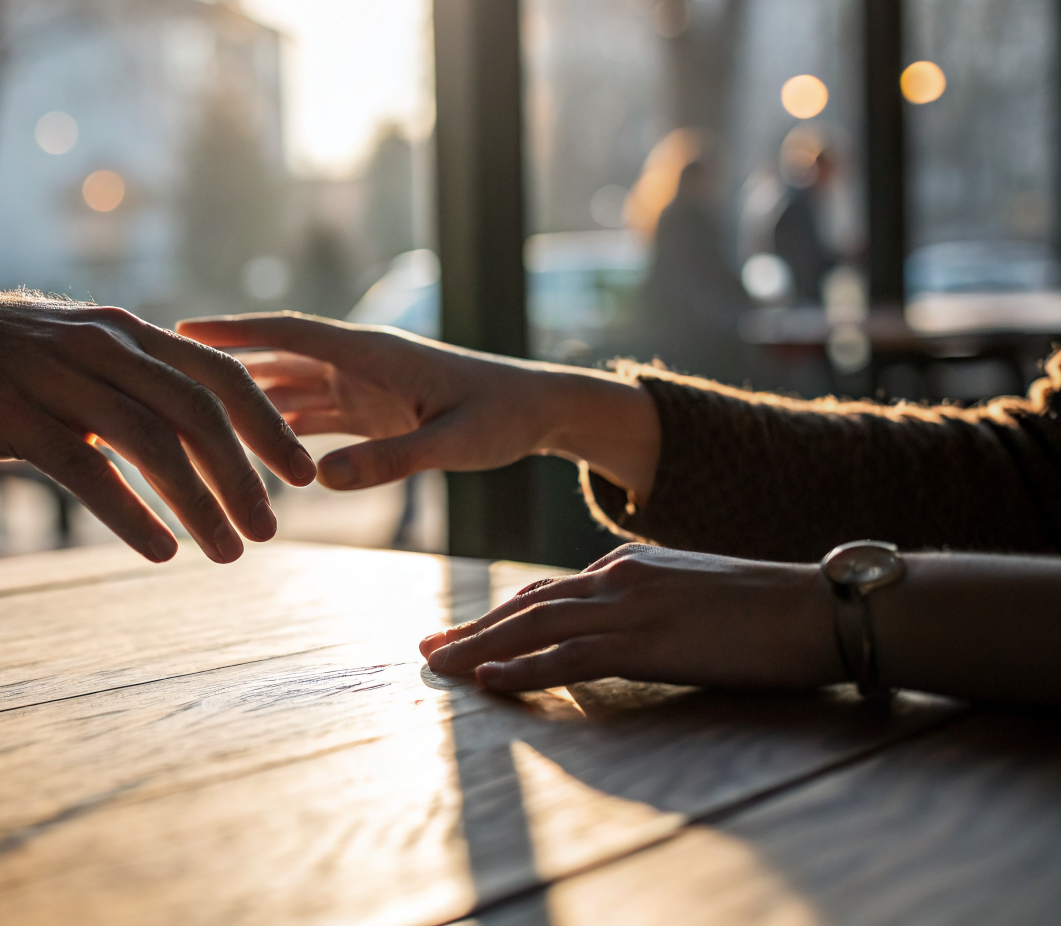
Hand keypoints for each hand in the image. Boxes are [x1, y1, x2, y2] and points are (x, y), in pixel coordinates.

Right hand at [0, 288, 316, 563]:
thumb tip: (198, 427)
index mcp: (129, 334)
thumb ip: (137, 382)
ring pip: (149, 443)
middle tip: (271, 529)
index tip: (304, 474)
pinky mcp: (14, 415)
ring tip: (227, 551)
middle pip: (197, 412)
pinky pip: (85, 470)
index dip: (269, 426)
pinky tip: (160, 549)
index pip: (220, 375)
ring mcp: (58, 379)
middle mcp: (104, 348)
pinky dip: (130, 513)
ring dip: (198, 503)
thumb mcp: (81, 353)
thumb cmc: (6, 357)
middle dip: (244, 475)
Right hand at [176, 312, 658, 497]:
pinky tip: (238, 449)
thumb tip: (320, 482)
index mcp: (371, 353)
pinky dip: (272, 429)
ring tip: (182, 414)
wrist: (539, 410)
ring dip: (241, 400)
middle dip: (221, 366)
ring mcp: (358, 385)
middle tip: (158, 374)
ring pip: (284, 388)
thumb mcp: (451, 444)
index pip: (288, 332)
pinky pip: (306, 416)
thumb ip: (390, 460)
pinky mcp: (366, 410)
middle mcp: (355, 362)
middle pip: (274, 359)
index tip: (181, 330)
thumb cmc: (502, 418)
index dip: (234, 331)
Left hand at [420, 544, 841, 691]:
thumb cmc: (770, 610)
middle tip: (428, 649)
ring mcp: (630, 606)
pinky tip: (488, 681)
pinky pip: (569, 656)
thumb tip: (620, 631)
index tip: (463, 632)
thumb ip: (651, 606)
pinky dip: (522, 669)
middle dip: (473, 629)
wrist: (819, 606)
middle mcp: (619, 578)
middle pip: (526, 605)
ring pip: (533, 626)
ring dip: (479, 648)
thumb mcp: (696, 597)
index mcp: (630, 566)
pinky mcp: (646, 641)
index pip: (549, 591)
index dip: (500, 613)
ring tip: (438, 666)